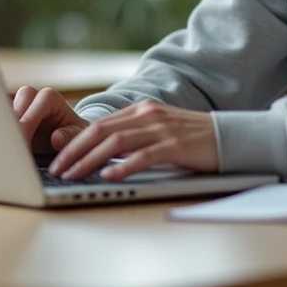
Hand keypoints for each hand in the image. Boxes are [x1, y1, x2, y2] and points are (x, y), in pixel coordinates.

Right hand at [12, 86, 89, 153]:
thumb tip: (56, 138)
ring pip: (0, 108)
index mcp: (50, 98)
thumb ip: (70, 136)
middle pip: (14, 102)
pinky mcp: (6, 114)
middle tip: (6, 146)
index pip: (35, 105)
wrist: (65, 136)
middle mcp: (31, 97)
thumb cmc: (72, 134)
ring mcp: (17, 104)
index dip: (27, 123)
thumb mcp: (78, 136)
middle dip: (9, 125)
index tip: (22, 142)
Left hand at [47, 100, 217, 181]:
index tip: (57, 159)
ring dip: (90, 160)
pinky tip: (109, 177)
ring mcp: (162, 129)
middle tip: (57, 169)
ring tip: (74, 175)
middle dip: (75, 151)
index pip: (99, 125)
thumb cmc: (192, 139)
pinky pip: (144, 156)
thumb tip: (101, 152)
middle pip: (101, 131)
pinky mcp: (176, 145)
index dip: (74, 142)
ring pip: (117, 142)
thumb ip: (133, 135)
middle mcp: (148, 115)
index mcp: (141, 110)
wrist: (229, 136)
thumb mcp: (158, 130)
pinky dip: (124, 166)